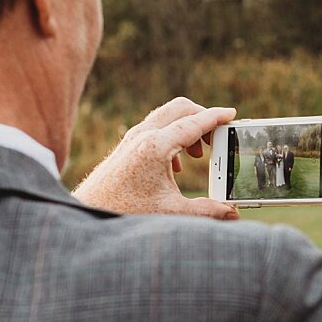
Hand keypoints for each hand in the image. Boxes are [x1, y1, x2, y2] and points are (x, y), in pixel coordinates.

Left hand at [73, 97, 238, 219]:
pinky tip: (177, 164)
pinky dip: (174, 135)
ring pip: (168, 116)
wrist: (88, 211)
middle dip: (203, 117)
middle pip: (181, 108)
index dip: (216, 117)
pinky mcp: (128, 144)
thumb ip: (206, 210)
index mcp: (156, 146)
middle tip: (218, 138)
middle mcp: (144, 134)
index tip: (233, 115)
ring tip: (200, 155)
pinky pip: (157, 127)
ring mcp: (133, 137)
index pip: (194, 122)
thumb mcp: (171, 211)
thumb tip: (232, 214)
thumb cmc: (125, 210)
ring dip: (188, 127)